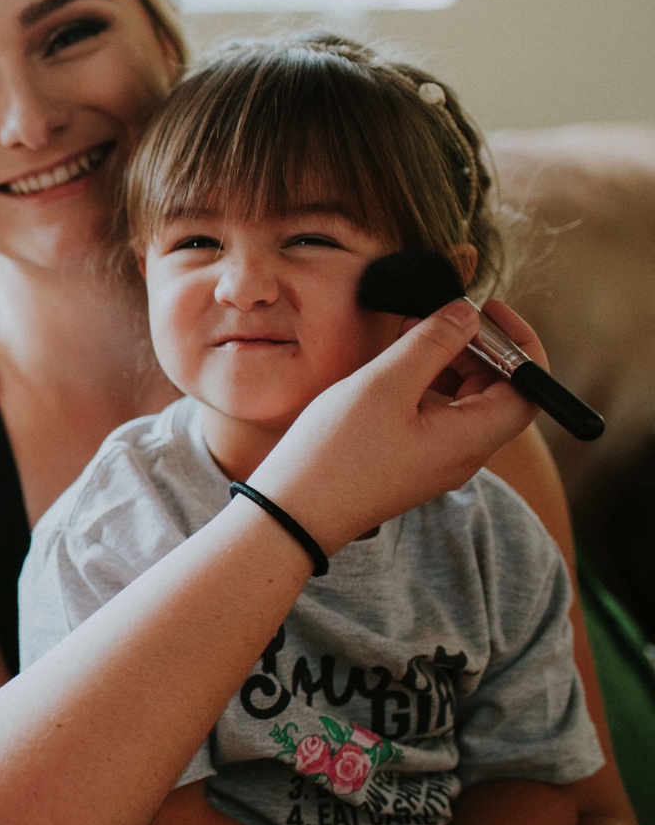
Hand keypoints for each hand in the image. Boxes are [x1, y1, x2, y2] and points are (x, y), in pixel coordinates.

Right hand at [249, 300, 541, 553]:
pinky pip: (438, 417)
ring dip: (449, 364)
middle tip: (440, 317)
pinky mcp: (412, 462)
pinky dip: (427, 385)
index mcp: (469, 438)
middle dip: (478, 348)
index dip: (520, 343)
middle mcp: (463, 454)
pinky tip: (393, 368)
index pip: (530, 389)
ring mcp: (437, 461)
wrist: (293, 514)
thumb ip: (432, 344)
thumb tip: (467, 314)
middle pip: (499, 393)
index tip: (489, 310)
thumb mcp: (384, 385)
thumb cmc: (335, 454)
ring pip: (466, 403)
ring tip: (410, 335)